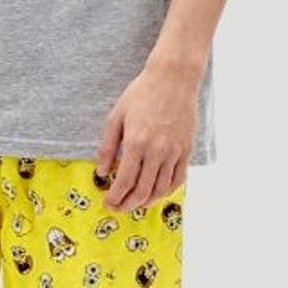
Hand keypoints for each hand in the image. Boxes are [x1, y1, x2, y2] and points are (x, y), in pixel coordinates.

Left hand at [96, 59, 196, 209]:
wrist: (173, 79)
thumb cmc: (141, 94)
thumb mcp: (116, 117)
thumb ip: (107, 147)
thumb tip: (101, 172)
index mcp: (136, 143)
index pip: (124, 181)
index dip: (115, 197)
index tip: (107, 203)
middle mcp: (157, 151)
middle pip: (142, 191)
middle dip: (128, 204)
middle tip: (118, 208)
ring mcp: (174, 152)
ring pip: (161, 189)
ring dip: (147, 201)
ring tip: (135, 203)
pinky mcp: (186, 150)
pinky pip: (178, 179)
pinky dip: (167, 191)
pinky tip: (156, 192)